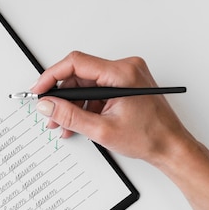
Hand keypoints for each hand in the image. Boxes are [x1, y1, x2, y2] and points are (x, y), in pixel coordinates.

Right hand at [32, 51, 189, 167]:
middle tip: (50, 114)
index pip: (76, 63)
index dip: (51, 76)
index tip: (39, 90)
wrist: (170, 146)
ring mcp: (126, 76)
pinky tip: (78, 122)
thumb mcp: (101, 130)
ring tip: (63, 124)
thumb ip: (70, 116)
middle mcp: (125, 68)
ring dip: (72, 104)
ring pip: (86, 84)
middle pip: (79, 75)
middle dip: (61, 97)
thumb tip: (47, 105)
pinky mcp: (125, 85)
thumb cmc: (149, 137)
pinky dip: (85, 105)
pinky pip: (97, 90)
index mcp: (122, 73)